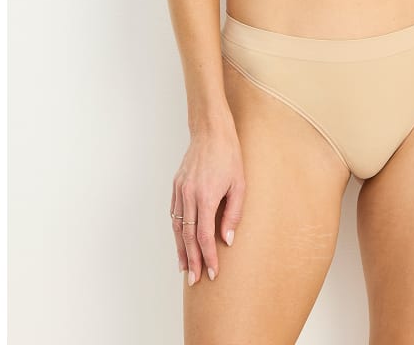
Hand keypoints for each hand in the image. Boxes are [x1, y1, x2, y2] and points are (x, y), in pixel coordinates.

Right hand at [170, 124, 244, 286]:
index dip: (207, 257)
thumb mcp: (239, 184)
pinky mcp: (176, 185)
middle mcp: (189, 195)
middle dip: (192, 260)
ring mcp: (180, 190)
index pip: (203, 236)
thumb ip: (233, 214)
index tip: (212, 273)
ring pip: (177, 227)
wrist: (211, 131)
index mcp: (206, 196)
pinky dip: (176, 231)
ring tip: (185, 268)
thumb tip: (227, 240)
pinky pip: (174, 214)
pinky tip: (180, 242)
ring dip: (180, 250)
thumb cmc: (229, 156)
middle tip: (195, 280)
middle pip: (187, 236)